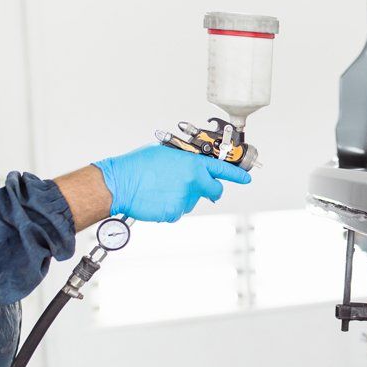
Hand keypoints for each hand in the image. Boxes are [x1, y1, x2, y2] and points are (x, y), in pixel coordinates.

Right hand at [93, 145, 250, 221]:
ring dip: (183, 197)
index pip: (222, 169)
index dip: (237, 174)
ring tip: (162, 189)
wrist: (120, 183)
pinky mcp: (175, 213)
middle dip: (210, 190)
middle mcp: (194, 181)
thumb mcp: (167, 153)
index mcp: (193, 164)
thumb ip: (186, 160)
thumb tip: (193, 165)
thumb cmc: (139, 166)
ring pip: (192, 201)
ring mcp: (185, 199)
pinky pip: (178, 211)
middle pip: (214, 191)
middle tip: (194, 187)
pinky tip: (157, 199)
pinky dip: (170, 207)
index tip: (246, 178)